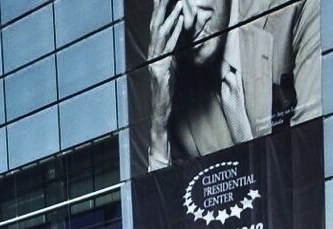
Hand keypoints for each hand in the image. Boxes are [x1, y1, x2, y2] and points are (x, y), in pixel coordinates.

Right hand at [147, 0, 182, 166]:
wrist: (161, 114)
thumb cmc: (167, 91)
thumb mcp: (171, 66)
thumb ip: (173, 50)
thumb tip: (177, 33)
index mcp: (155, 53)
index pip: (156, 26)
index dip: (159, 9)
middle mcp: (152, 55)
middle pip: (155, 25)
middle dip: (160, 6)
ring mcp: (155, 63)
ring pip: (160, 34)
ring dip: (168, 15)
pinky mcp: (160, 72)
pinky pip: (168, 49)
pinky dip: (173, 34)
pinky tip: (179, 21)